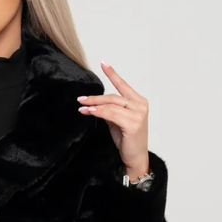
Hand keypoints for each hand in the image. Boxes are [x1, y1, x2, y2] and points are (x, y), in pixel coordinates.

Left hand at [77, 61, 149, 177]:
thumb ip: (110, 110)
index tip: (103, 63)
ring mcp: (138, 114)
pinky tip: (89, 112)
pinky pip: (111, 114)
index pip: (123, 85)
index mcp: (139, 102)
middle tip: (80, 98)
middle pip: (113, 96)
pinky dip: (98, 112)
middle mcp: (141, 105)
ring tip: (82, 107)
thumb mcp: (117, 121)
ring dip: (94, 105)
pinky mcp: (133, 124)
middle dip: (95, 97)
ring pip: (111, 105)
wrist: (135, 158)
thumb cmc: (127, 140)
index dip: (112, 74)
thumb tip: (95, 103)